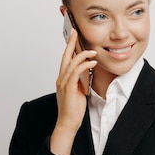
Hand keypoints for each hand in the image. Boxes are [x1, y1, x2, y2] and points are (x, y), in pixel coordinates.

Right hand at [50, 29, 96, 154]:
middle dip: (71, 43)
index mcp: (62, 79)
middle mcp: (61, 79)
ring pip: (71, 63)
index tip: (73, 36)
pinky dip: (84, 65)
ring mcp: (63, 83)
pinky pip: (76, 73)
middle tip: (75, 32)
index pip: (65, 59)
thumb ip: (80, 81)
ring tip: (93, 51)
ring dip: (83, 55)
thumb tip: (87, 72)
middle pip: (65, 56)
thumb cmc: (73, 110)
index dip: (69, 47)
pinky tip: (92, 63)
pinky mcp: (68, 88)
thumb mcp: (78, 91)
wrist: (68, 123)